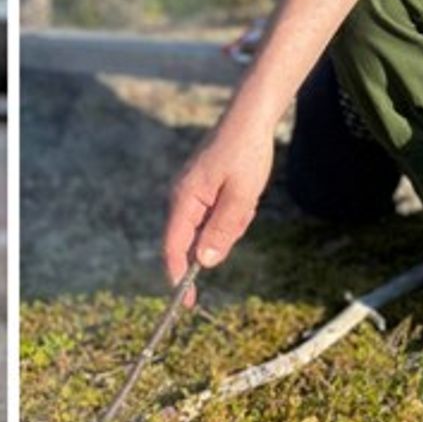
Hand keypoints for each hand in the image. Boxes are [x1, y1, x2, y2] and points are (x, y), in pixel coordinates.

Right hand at [161, 118, 275, 304]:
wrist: (249, 118)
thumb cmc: (245, 154)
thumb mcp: (241, 197)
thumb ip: (222, 230)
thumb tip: (203, 263)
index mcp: (184, 199)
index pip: (173, 248)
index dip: (179, 278)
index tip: (188, 303)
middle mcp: (180, 197)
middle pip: (193, 240)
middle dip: (220, 237)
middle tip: (244, 210)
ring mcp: (190, 192)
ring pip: (207, 228)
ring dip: (231, 222)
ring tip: (246, 196)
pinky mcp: (201, 188)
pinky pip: (214, 214)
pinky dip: (232, 212)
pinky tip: (243, 190)